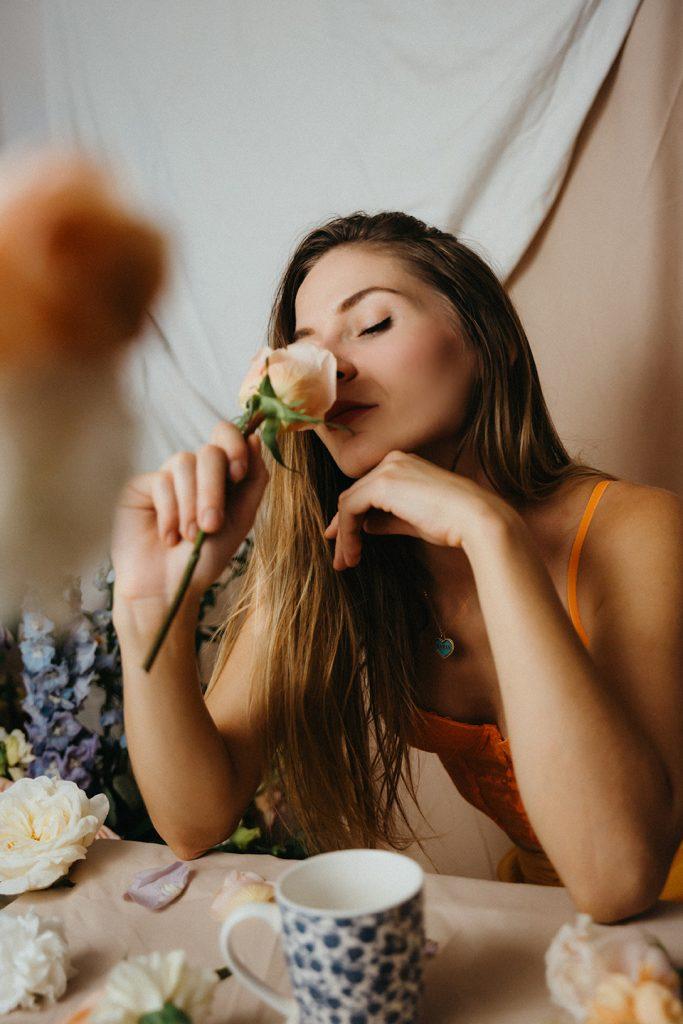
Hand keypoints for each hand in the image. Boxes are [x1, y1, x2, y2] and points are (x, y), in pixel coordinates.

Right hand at [111, 422, 268, 605]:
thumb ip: (253, 480)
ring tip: (189, 537)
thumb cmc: (204, 559)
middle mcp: (194, 472)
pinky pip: (160, 481)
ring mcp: (166, 477)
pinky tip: (168, 537)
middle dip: (214, 489)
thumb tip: (254, 437)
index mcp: (221, 476)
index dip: (234, 445)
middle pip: (210, 452)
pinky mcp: (141, 486)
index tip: (239, 472)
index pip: (227, 437)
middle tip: (211, 525)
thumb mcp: (240, 520)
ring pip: (184, 463)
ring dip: (191, 505)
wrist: (167, 588)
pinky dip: (170, 512)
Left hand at [323, 450, 504, 569]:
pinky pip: (351, 508)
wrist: (476, 519)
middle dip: (343, 528)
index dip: (352, 517)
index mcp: (404, 464)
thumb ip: (388, 520)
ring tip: (345, 562)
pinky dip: (347, 533)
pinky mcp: (382, 484)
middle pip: (355, 495)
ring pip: (349, 502)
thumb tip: (366, 526)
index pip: (368, 490)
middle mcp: (393, 461)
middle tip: (340, 558)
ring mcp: (387, 469)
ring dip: (344, 535)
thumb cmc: (454, 523)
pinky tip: (352, 553)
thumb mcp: (414, 521)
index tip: (345, 542)